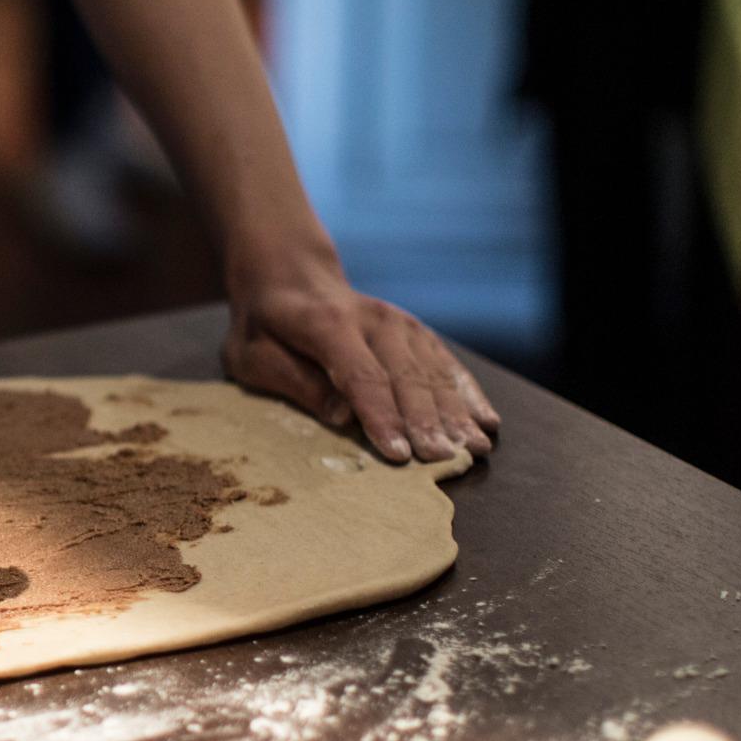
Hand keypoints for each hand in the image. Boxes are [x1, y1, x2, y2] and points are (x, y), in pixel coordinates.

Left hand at [223, 249, 498, 463]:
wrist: (291, 277)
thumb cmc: (263, 328)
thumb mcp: (253, 355)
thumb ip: (295, 382)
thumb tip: (342, 417)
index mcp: (326, 324)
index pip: (360, 376)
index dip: (381, 417)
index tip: (399, 455)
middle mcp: (373, 319)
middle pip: (405, 377)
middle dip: (427, 422)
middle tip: (444, 462)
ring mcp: (400, 323)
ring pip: (433, 373)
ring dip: (456, 414)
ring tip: (474, 451)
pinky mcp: (416, 332)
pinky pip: (447, 365)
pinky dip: (469, 393)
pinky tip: (487, 422)